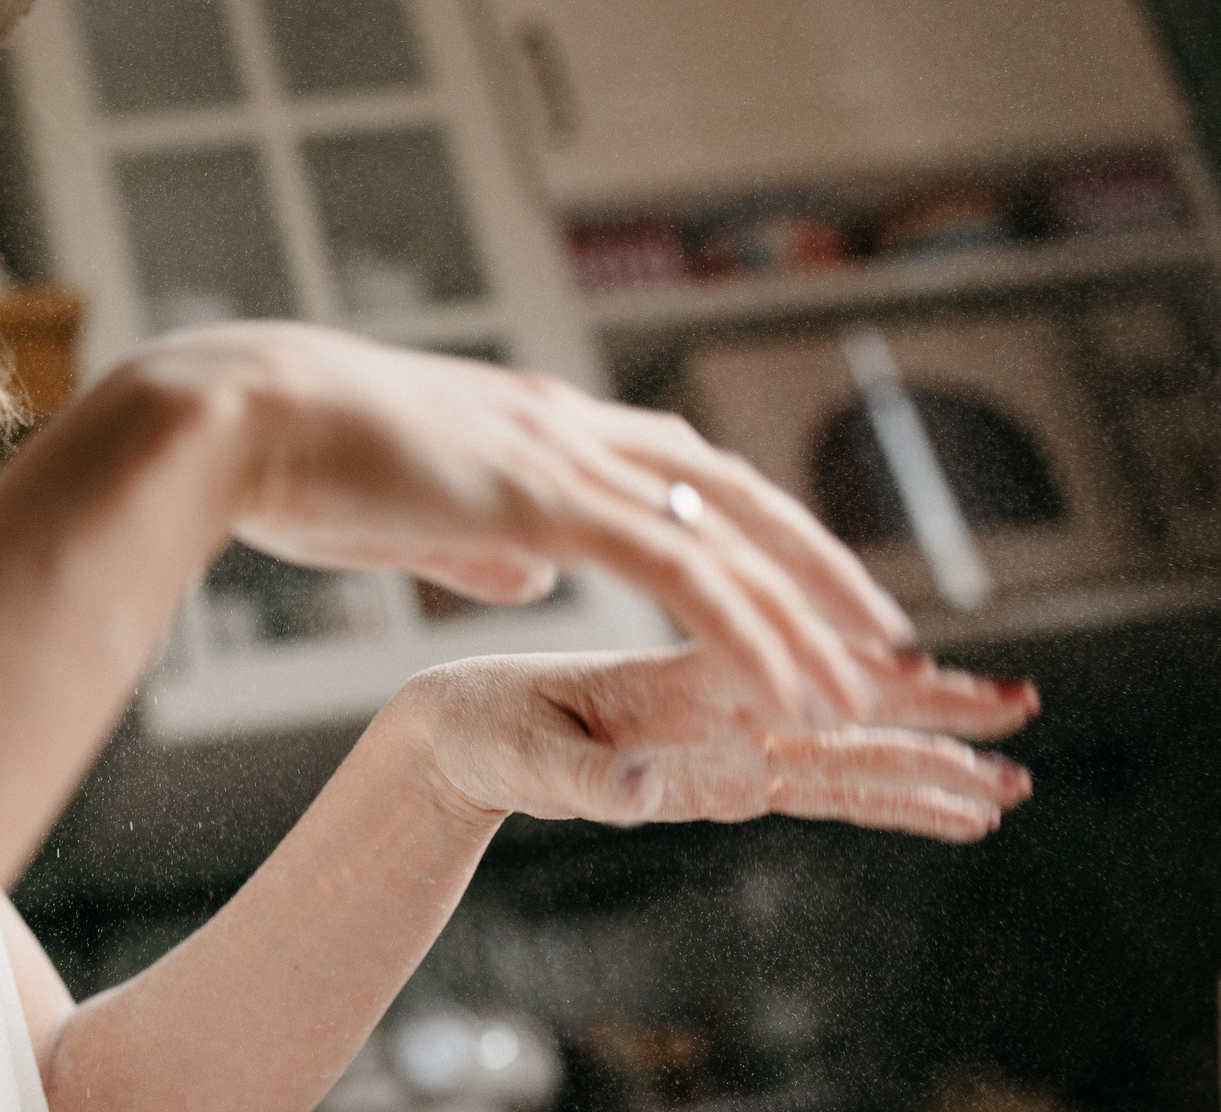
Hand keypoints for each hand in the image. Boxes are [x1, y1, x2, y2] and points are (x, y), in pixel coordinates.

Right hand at [143, 327, 913, 723]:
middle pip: (729, 487)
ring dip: (805, 607)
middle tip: (882, 623)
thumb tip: (532, 575)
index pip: (671, 468)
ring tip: (871, 677)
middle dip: (812, 557)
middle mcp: (565, 424)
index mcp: (532, 423)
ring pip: (725, 532)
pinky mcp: (545, 495)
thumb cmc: (287, 462)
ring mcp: (561, 453)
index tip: (796, 572)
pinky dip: (747, 625)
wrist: (233, 418)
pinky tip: (790, 678)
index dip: (743, 522)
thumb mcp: (402, 509)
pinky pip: (680, 569)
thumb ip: (479, 540)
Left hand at [393, 647, 1039, 841]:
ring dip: (926, 761)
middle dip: (929, 711)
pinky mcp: (721, 769)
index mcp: (673, 676)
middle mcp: (715, 701)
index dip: (852, 668)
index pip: (780, 664)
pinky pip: (815, 783)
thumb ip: (583, 777)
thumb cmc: (489, 722)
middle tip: (1019, 711)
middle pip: (838, 702)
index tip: (924, 672)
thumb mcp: (524, 752)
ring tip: (1010, 782)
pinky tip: (950, 812)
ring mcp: (724, 735)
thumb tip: (635, 796)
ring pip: (842, 748)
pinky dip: (884, 796)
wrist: (457, 728)